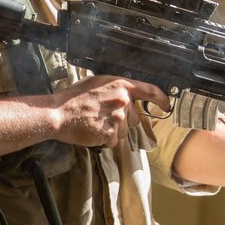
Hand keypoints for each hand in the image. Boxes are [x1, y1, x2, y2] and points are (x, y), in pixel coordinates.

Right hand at [51, 75, 169, 148]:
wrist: (58, 113)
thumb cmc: (75, 98)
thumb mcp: (99, 83)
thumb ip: (117, 88)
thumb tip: (129, 95)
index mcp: (122, 86)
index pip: (151, 91)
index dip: (162, 99)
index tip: (166, 105)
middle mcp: (123, 101)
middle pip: (135, 118)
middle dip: (124, 120)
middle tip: (104, 116)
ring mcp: (118, 118)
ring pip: (125, 131)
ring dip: (113, 130)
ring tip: (96, 122)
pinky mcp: (111, 133)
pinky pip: (114, 140)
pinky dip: (105, 139)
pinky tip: (93, 131)